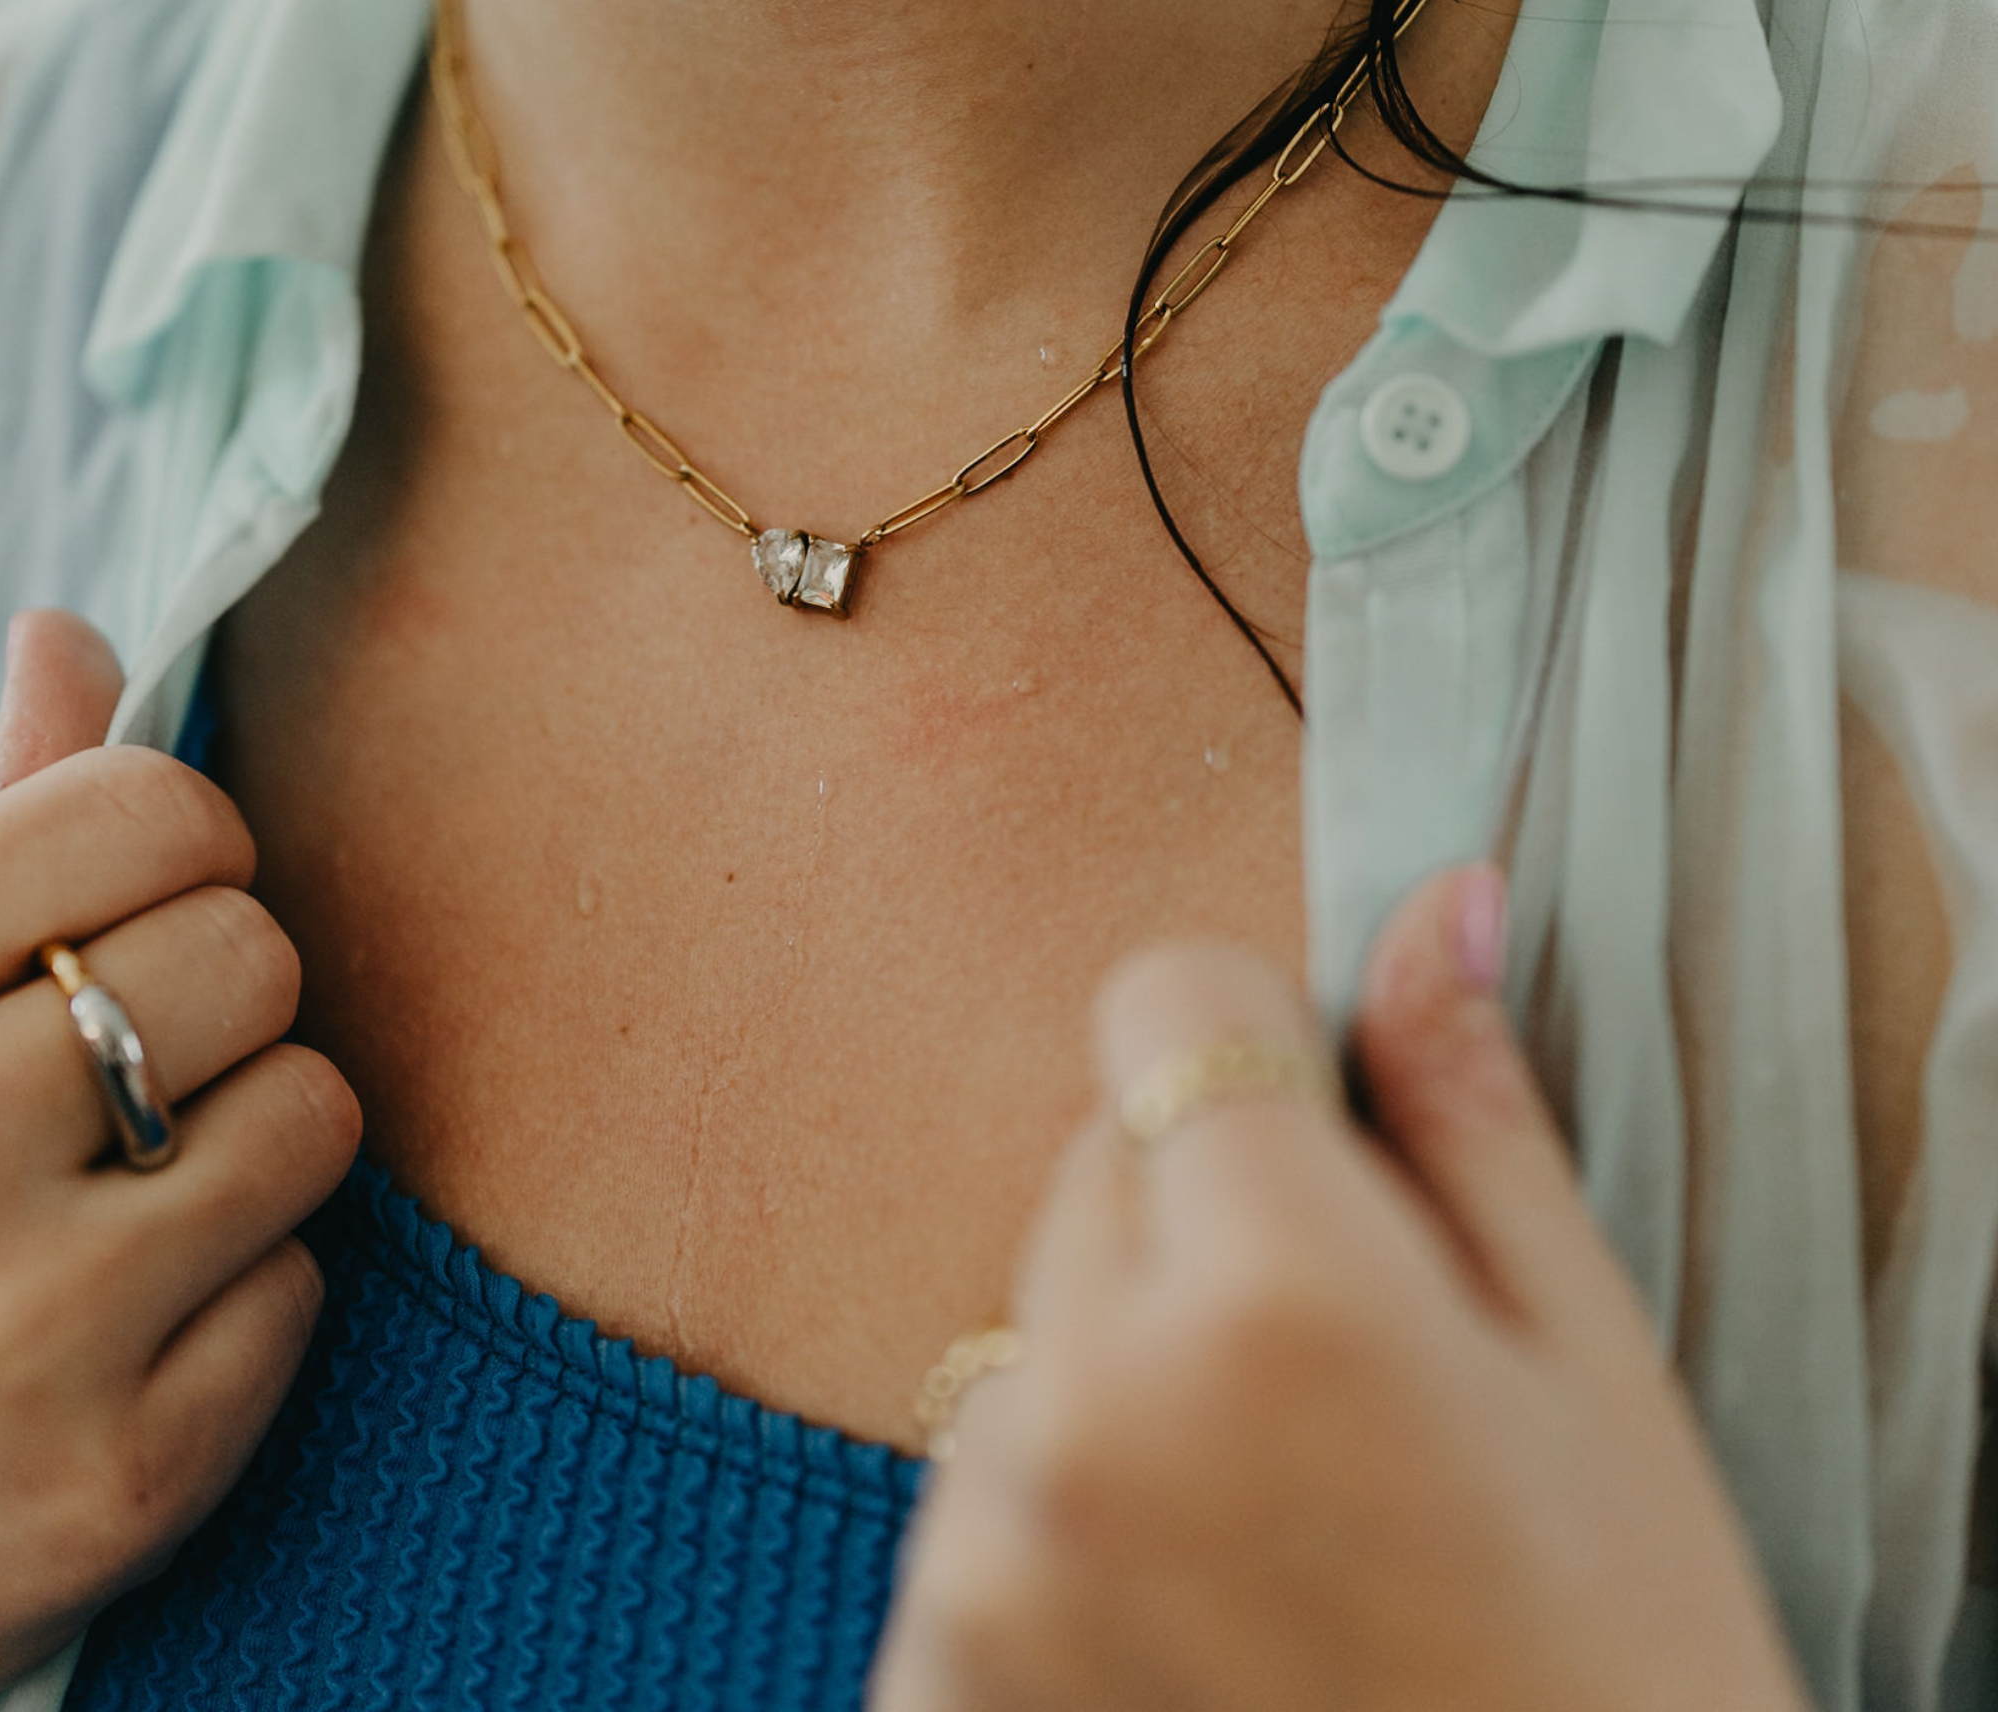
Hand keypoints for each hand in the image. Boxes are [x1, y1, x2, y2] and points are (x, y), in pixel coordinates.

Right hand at [0, 612, 359, 1708]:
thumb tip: (72, 631)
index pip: (143, 810)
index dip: (178, 839)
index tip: (132, 900)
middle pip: (252, 954)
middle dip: (212, 1001)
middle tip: (118, 1073)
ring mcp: (18, 1342)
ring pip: (312, 1111)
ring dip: (243, 1146)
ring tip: (119, 1203)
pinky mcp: (118, 1485)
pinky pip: (305, 1288)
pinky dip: (240, 1301)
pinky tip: (122, 1338)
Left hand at [871, 869, 1809, 1711]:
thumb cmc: (1610, 1682)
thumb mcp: (1588, 1380)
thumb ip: (1471, 1116)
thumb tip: (1436, 899)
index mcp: (1274, 1292)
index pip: (1162, 994)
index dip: (1257, 1038)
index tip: (1322, 1131)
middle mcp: (1085, 1406)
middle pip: (1094, 1164)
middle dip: (1199, 1222)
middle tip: (1338, 1385)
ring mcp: (981, 1557)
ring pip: (1033, 1334)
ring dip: (1126, 1381)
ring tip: (1275, 1537)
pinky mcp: (923, 1680)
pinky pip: (978, 1503)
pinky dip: (1061, 1529)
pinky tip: (1191, 1632)